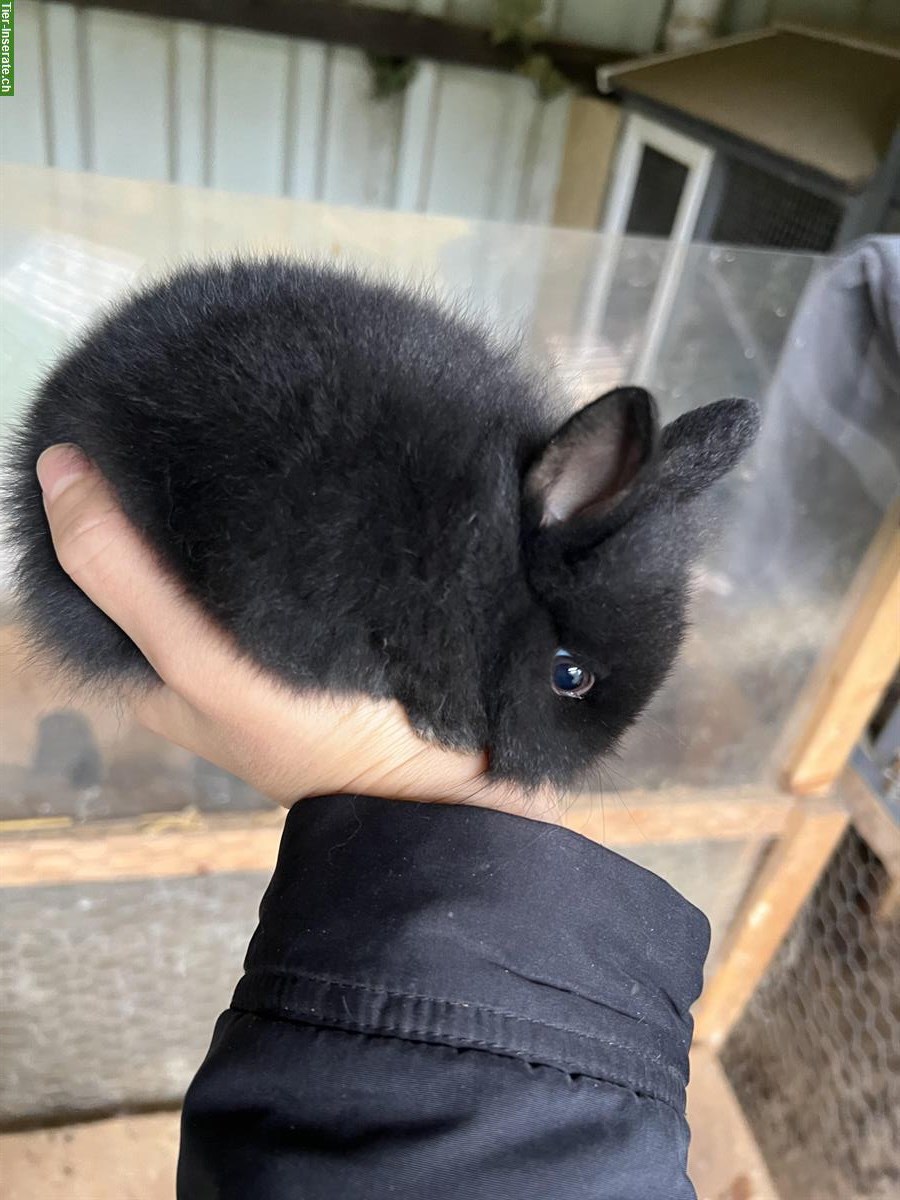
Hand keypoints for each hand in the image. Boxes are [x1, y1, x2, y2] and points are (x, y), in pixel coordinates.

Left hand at [36, 445, 559, 820]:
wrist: (450, 786)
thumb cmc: (316, 737)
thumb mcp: (200, 663)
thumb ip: (124, 580)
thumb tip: (56, 465)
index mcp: (161, 671)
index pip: (102, 571)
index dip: (96, 502)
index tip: (116, 424)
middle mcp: (210, 650)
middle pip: (170, 555)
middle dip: (171, 492)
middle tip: (191, 409)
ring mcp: (274, 637)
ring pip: (236, 550)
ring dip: (239, 499)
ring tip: (251, 421)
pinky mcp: (334, 621)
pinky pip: (296, 554)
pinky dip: (291, 516)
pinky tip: (307, 469)